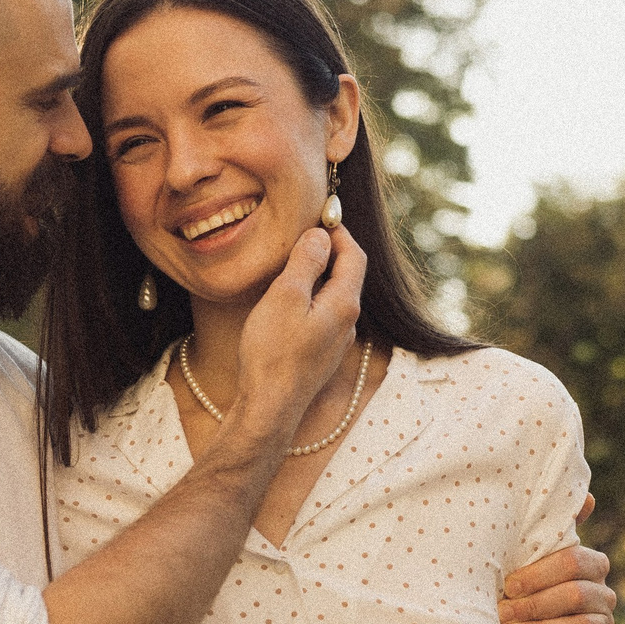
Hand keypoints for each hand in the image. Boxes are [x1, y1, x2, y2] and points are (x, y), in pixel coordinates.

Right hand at [230, 225, 366, 436]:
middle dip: (330, 251)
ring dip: (320, 275)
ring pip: (335, 297)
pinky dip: (313, 298)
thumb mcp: (285, 297)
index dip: (339, 232)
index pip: (354, 256)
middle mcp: (348, 322)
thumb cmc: (273, 353)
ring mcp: (337, 342)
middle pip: (348, 275)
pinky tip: (289, 302)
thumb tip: (320, 235)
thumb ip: (306, 263)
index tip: (320, 216)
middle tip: (305, 234)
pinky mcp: (322, 356)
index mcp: (344, 303)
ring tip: (294, 263)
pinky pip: (324, 316)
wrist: (270, 407)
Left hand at [498, 521, 614, 623]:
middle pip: (574, 595)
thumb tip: (587, 496)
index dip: (539, 575)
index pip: (572, 562)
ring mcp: (606, 622)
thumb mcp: (536, 557)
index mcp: (591, 563)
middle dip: (534, 605)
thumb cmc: (531, 585)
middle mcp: (603, 592)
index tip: (509, 585)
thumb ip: (552, 530)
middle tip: (503, 613)